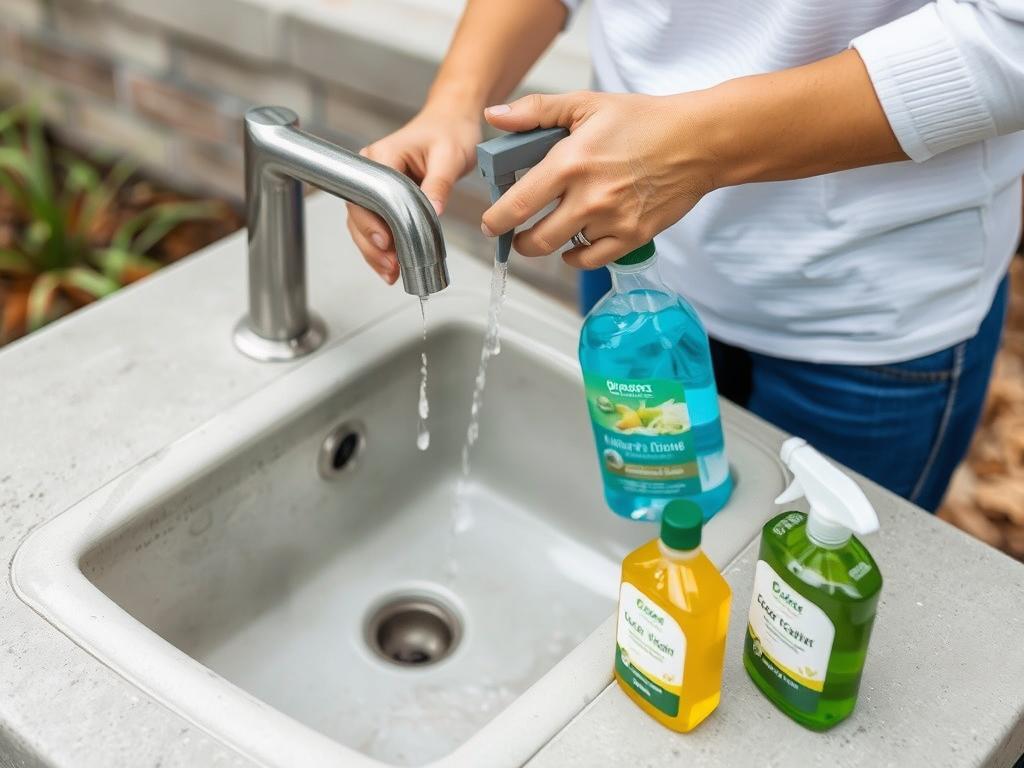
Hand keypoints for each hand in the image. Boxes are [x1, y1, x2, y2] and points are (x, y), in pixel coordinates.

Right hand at [346, 103, 480, 282]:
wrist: (452, 122)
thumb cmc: (450, 132)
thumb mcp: (449, 157)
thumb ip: (438, 184)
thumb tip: (432, 213)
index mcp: (382, 156)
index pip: (367, 194)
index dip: (372, 222)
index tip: (386, 243)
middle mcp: (371, 169)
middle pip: (359, 213)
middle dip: (372, 244)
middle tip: (391, 266)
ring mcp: (375, 183)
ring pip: (364, 222)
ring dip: (374, 250)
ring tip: (390, 273)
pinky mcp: (384, 195)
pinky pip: (376, 223)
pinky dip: (382, 246)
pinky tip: (392, 265)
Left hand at [480, 90, 719, 268]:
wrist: (697, 142)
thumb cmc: (643, 121)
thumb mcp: (586, 104)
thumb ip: (535, 111)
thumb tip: (494, 117)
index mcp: (570, 163)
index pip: (518, 204)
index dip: (496, 220)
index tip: (490, 224)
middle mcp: (589, 197)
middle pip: (536, 239)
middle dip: (518, 241)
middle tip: (516, 235)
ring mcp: (611, 221)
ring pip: (562, 250)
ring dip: (550, 244)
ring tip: (551, 229)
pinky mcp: (632, 237)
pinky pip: (591, 260)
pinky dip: (577, 255)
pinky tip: (576, 241)